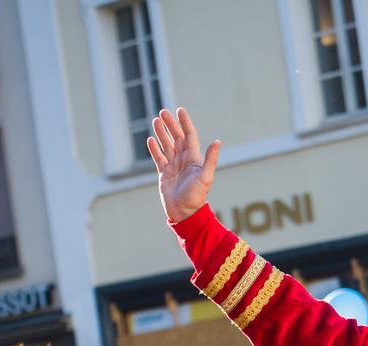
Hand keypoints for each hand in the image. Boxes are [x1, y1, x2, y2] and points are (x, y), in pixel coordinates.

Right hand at [147, 107, 220, 222]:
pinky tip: (150, 140)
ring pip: (166, 145)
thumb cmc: (196, 196)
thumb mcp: (205, 177)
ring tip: (155, 121)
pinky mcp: (164, 174)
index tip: (180, 110)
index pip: (189, 136)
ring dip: (161, 133)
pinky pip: (158, 158)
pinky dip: (154, 149)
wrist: (184, 212)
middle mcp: (183, 160)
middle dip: (170, 125)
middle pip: (176, 137)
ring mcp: (173, 166)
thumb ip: (210, 159)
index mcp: (194, 158)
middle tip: (163, 112)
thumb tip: (217, 141)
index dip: (185, 123)